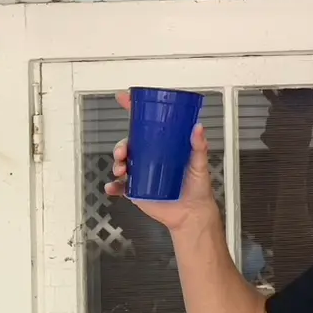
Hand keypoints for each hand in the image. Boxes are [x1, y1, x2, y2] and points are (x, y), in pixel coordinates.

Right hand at [106, 91, 218, 230]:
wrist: (191, 214)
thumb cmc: (197, 186)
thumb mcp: (199, 163)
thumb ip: (199, 146)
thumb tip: (198, 127)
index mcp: (163, 146)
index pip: (146, 125)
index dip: (133, 110)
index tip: (123, 98)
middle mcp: (150, 157)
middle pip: (129, 144)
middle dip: (120, 145)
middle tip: (123, 151)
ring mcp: (141, 173)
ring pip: (121, 163)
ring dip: (116, 163)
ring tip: (121, 170)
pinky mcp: (136, 190)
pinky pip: (119, 186)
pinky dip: (113, 186)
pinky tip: (113, 187)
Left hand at [260, 88, 312, 150]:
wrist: (293, 155)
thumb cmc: (302, 137)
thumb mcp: (310, 121)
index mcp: (281, 110)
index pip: (271, 97)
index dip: (268, 92)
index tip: (264, 88)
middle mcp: (272, 117)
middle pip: (273, 109)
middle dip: (278, 110)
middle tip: (286, 114)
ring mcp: (267, 127)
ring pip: (271, 121)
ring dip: (277, 122)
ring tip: (286, 129)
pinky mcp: (265, 136)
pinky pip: (267, 132)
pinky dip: (272, 134)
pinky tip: (280, 138)